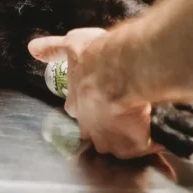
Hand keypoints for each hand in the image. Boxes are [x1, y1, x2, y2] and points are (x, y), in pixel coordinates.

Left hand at [28, 28, 163, 159]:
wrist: (120, 70)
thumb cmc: (95, 57)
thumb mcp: (71, 45)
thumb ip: (53, 48)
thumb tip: (33, 48)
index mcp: (75, 104)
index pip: (76, 110)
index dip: (87, 104)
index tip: (98, 97)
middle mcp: (89, 127)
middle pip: (96, 133)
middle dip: (107, 127)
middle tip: (122, 115)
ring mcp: (110, 140)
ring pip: (119, 145)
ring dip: (129, 137)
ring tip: (143, 126)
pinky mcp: (133, 146)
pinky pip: (145, 148)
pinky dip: (152, 142)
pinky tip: (158, 132)